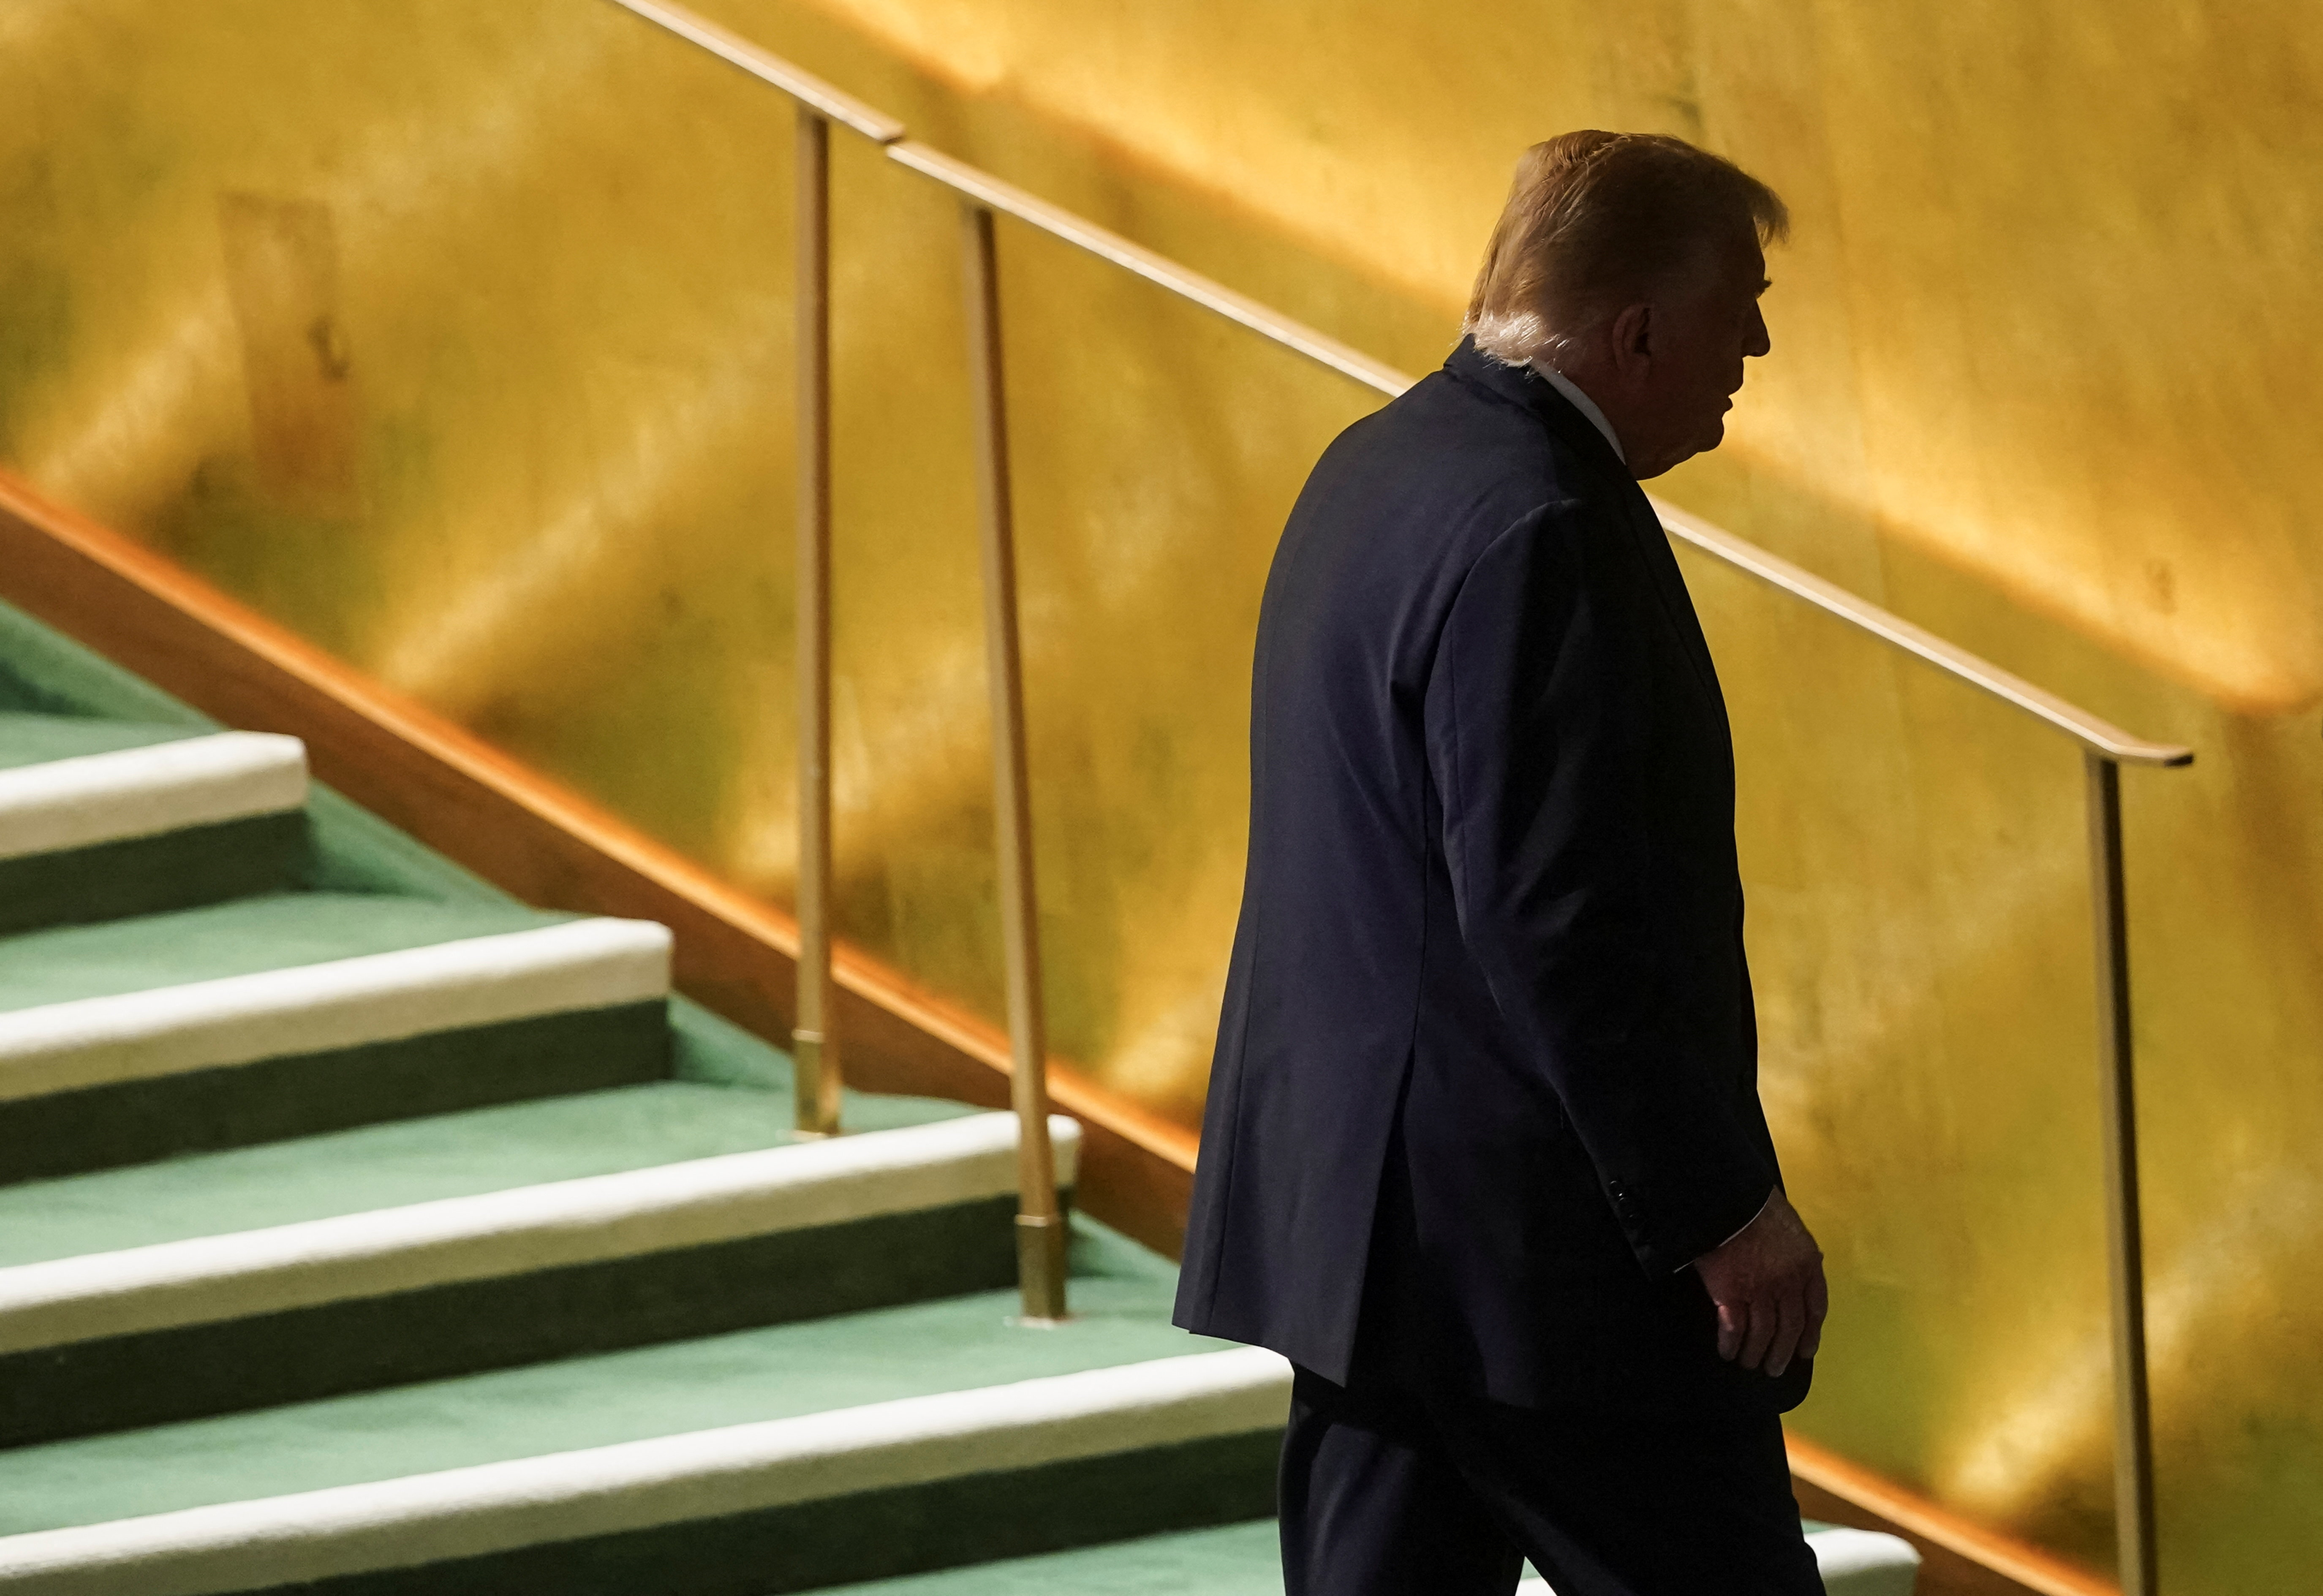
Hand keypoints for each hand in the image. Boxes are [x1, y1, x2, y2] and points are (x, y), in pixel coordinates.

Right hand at [1692, 1187, 1826, 1377]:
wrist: (1726, 1198)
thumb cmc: (1755, 1205)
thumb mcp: (1791, 1224)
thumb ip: (1800, 1249)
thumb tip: (1810, 1261)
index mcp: (1807, 1264)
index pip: (1815, 1308)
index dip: (1811, 1333)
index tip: (1806, 1350)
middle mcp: (1788, 1282)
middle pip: (1790, 1327)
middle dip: (1782, 1352)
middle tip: (1775, 1368)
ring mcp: (1759, 1290)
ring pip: (1763, 1333)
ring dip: (1756, 1353)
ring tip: (1749, 1363)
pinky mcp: (1730, 1293)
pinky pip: (1734, 1328)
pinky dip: (1731, 1344)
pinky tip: (1727, 1352)